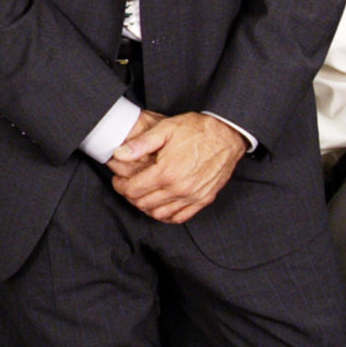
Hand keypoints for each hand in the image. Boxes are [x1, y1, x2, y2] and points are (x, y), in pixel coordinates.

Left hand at [108, 111, 245, 223]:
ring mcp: (192, 197)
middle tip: (127, 186)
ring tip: (142, 195)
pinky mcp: (203, 200)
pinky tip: (161, 206)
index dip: (120, 186)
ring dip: (146, 207)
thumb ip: (141, 144)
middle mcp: (179, 189)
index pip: (133, 189)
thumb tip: (119, 154)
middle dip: (130, 196)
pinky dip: (166, 215)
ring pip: (159, 213)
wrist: (227, 135)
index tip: (118, 181)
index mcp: (166, 172)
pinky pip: (180, 217)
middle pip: (143, 203)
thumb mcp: (166, 128)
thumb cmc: (198, 130)